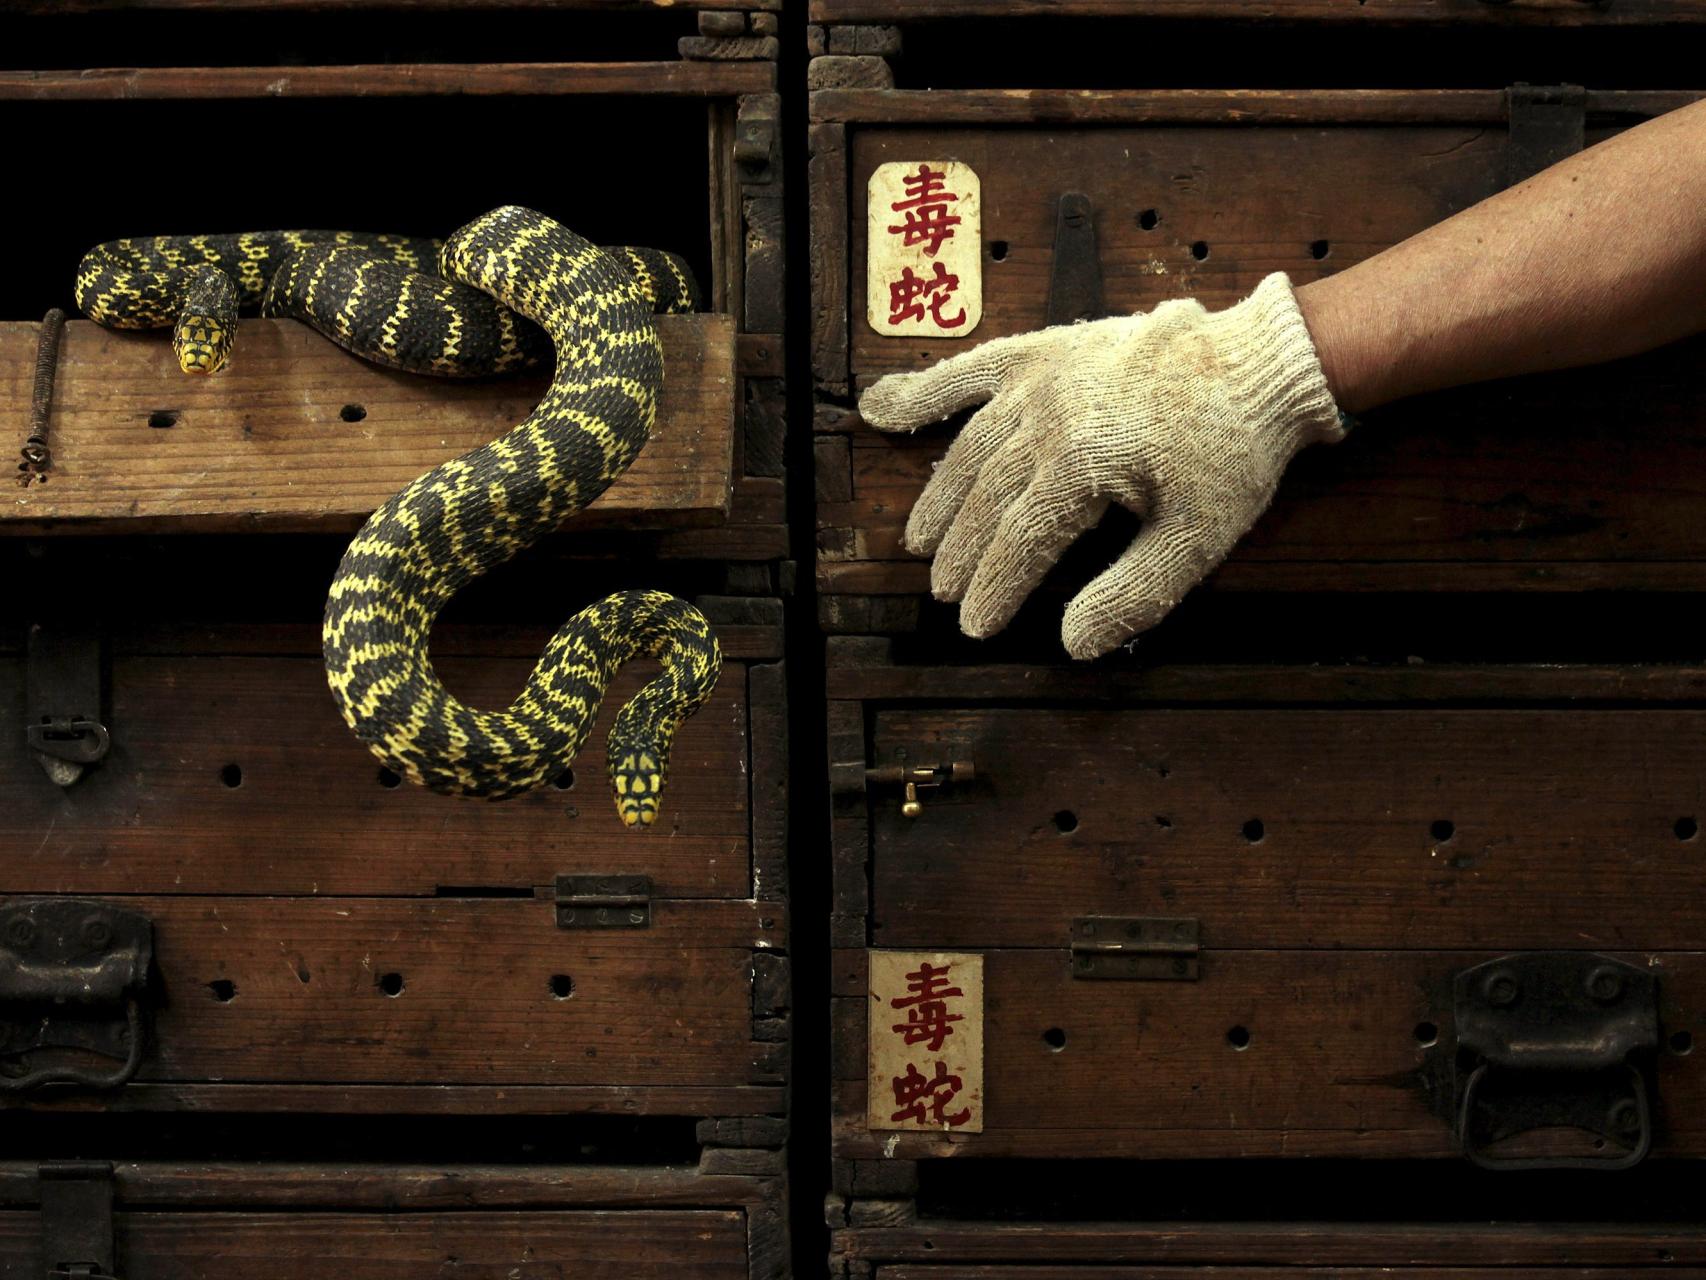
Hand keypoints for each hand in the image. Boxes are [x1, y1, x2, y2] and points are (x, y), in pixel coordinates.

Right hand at [857, 273, 1346, 657]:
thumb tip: (1073, 644)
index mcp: (1086, 463)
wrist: (1261, 366)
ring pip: (970, 446)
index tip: (975, 627)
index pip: (1020, 542)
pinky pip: (972, 369)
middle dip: (960, 553)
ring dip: (940, 496)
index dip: (993, 590)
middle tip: (943, 590)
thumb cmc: (1233, 454)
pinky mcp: (1048, 349)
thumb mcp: (1198, 540)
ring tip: (921, 538)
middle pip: (986, 499)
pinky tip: (880, 407)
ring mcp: (1044, 378)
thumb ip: (1134, 594)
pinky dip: (924, 390)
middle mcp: (1051, 417)